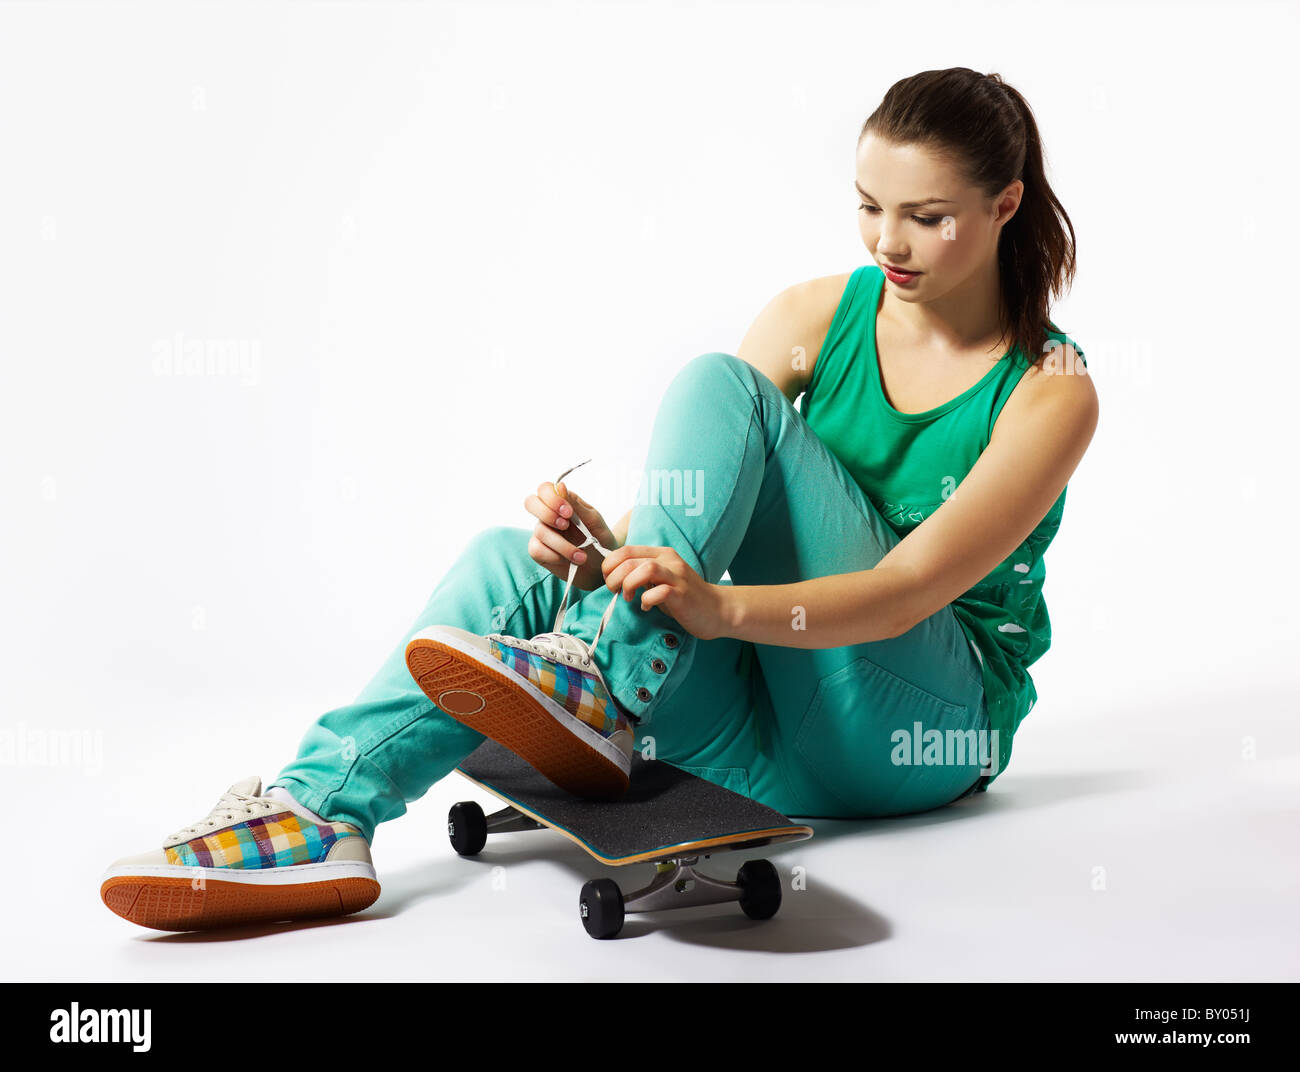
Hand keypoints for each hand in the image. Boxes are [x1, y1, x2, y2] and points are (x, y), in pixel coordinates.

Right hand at [524, 479, 619, 591]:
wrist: (601, 567)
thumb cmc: (600, 539)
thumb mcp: (594, 520)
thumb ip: (576, 505)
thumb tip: (560, 486)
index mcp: (562, 502)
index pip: (545, 489)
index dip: (552, 498)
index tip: (569, 513)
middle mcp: (548, 515)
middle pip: (530, 502)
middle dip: (546, 513)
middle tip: (565, 525)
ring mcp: (542, 532)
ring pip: (540, 531)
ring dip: (563, 545)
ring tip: (582, 557)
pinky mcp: (538, 551)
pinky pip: (536, 549)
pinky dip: (554, 556)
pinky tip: (569, 561)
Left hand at [600, 544, 731, 640]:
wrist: (718, 610)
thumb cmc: (685, 597)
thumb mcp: (661, 580)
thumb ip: (642, 575)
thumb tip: (614, 577)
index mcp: (662, 554)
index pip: (626, 549)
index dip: (610, 564)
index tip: (608, 580)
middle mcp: (670, 560)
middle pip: (630, 559)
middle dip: (614, 576)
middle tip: (614, 591)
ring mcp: (677, 576)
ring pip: (645, 569)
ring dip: (628, 584)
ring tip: (627, 597)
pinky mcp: (683, 594)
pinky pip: (660, 592)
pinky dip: (647, 600)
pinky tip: (647, 607)